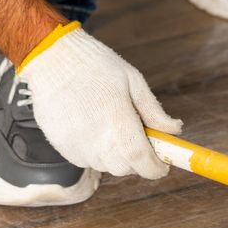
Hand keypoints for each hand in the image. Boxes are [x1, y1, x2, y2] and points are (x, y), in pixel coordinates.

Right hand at [17, 22, 182, 177]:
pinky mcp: (61, 147)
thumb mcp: (132, 80)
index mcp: (118, 120)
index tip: (163, 165)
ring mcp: (76, 146)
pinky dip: (94, 151)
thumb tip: (175, 130)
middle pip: (125, 168)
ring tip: (110, 125)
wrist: (52, 58)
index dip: (156, 168)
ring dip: (114, 155)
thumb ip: (154, 111)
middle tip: (137, 137)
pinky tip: (91, 127)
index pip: (141, 161)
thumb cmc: (96, 65)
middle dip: (136, 159)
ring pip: (105, 165)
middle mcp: (96, 140)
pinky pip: (86, 160)